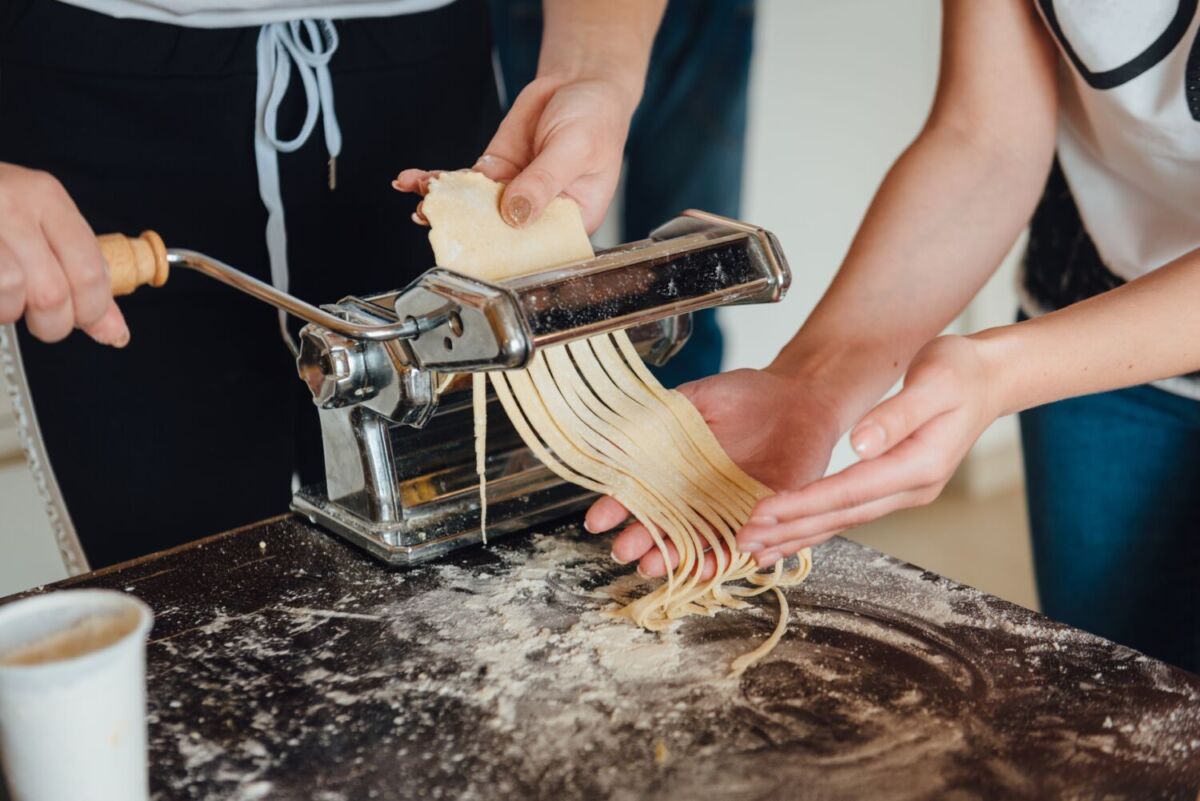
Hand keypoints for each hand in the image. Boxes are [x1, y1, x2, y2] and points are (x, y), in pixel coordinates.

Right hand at [0, 164, 127, 345]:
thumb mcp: (42, 229)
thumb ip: (82, 279)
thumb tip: (114, 332)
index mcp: (46, 197)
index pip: (90, 272)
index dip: (91, 311)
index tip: (81, 319)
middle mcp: (10, 202)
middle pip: (52, 291)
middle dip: (51, 323)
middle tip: (40, 320)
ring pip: (9, 289)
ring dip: (8, 312)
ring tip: (6, 302)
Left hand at [395, 75, 635, 233]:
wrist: (579, 84)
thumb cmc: (595, 120)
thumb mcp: (574, 149)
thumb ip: (544, 181)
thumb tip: (514, 213)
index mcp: (570, 222)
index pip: (536, 250)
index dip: (505, 258)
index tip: (474, 256)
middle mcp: (539, 215)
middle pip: (498, 235)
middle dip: (464, 233)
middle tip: (436, 225)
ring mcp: (512, 195)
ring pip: (474, 209)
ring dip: (444, 206)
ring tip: (420, 202)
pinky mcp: (494, 172)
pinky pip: (464, 183)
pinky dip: (438, 180)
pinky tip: (413, 179)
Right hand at [586, 368, 842, 577]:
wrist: (800, 394)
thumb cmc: (747, 394)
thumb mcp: (696, 399)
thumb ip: (660, 415)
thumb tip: (614, 428)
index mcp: (677, 473)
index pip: (642, 497)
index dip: (617, 509)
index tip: (597, 520)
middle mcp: (701, 500)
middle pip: (666, 530)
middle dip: (643, 544)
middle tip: (624, 551)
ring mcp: (733, 512)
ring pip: (702, 545)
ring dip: (679, 559)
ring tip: (657, 565)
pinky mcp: (770, 517)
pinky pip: (748, 543)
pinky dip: (730, 555)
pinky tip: (711, 563)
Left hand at [739, 335, 1000, 564]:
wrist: (987, 380)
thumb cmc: (959, 372)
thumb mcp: (934, 381)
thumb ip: (897, 414)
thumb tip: (861, 444)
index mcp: (919, 464)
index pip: (850, 492)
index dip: (804, 504)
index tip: (764, 513)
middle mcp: (912, 488)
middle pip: (841, 516)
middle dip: (790, 530)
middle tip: (744, 542)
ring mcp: (905, 493)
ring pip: (842, 521)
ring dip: (797, 536)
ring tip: (754, 550)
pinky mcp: (895, 488)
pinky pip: (848, 512)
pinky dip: (815, 526)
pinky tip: (787, 536)